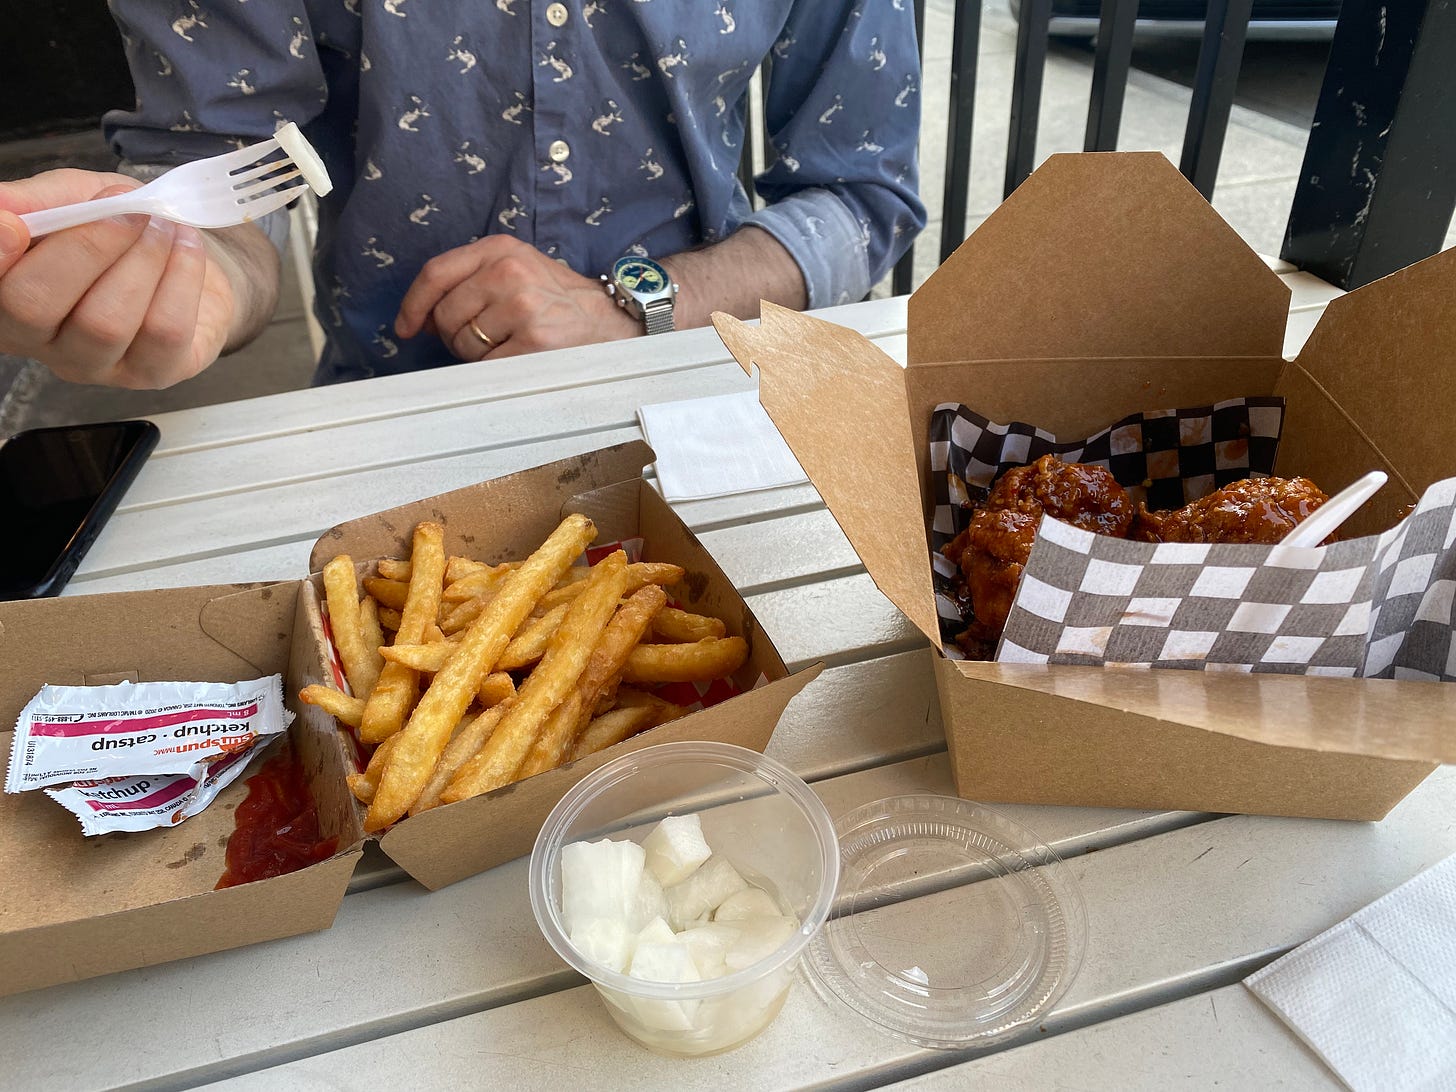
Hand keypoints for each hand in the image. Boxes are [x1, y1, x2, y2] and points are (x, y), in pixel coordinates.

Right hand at [0, 169, 236, 388]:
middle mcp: (39, 341)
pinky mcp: (153, 374)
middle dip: (87, 247)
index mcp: (4, 295)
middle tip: (129, 212)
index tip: (16, 226)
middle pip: (35, 306)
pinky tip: (186, 248)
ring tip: (163, 226)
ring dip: (143, 260)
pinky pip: (165, 331)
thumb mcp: (71, 199)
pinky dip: (182, 277)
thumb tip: (0, 209)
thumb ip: (35, 203)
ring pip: (105, 323)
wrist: (188, 251)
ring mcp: (95, 365)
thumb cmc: (118, 229)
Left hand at [394, 234, 638, 360]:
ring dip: (477, 355)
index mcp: (499, 249)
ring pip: (464, 343)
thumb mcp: (516, 269)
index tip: (405, 328)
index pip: (435, 274)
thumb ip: (469, 282)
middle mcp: (508, 272)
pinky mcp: (534, 341)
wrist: (610, 319)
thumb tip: (420, 320)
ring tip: (507, 345)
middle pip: (445, 315)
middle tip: (481, 340)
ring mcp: (522, 306)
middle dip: (453, 336)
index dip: (413, 305)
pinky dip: (495, 369)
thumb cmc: (555, 299)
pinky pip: (487, 365)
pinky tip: (518, 358)